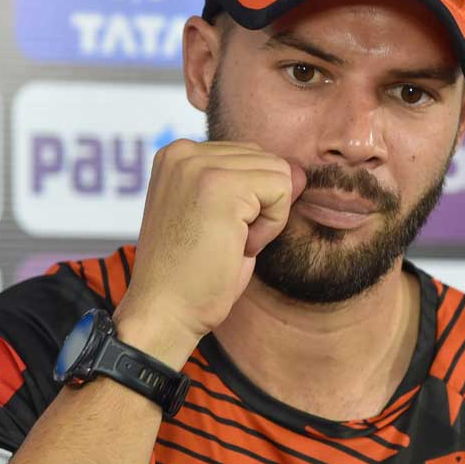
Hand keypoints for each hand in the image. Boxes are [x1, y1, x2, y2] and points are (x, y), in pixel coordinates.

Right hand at [113, 140, 305, 367]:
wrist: (165, 312)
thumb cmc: (192, 275)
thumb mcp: (225, 218)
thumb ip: (254, 186)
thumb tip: (299, 171)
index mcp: (177, 155)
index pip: (249, 156)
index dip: (247, 203)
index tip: (213, 233)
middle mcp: (183, 151)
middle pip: (266, 160)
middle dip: (259, 207)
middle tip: (221, 242)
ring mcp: (198, 164)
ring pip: (278, 173)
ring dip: (265, 218)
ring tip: (226, 243)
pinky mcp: (219, 184)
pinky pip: (280, 190)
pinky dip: (270, 226)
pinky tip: (236, 246)